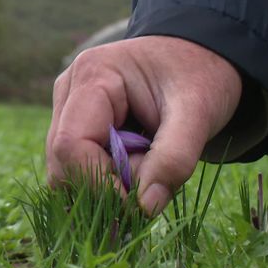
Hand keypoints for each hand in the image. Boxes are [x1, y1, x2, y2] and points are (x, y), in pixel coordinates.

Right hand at [46, 36, 241, 214]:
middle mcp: (71, 91)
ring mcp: (71, 110)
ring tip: (153, 169)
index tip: (139, 203)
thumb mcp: (199, 112)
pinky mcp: (81, 127)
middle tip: (154, 185)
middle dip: (107, 187)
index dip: (99, 183)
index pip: (71, 145)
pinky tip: (144, 169)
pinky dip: (113, 182)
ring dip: (112, 186)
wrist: (202, 60)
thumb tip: (145, 206)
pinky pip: (84, 169)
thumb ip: (175, 157)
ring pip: (71, 172)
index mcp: (94, 75)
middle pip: (64, 163)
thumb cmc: (201, 77)